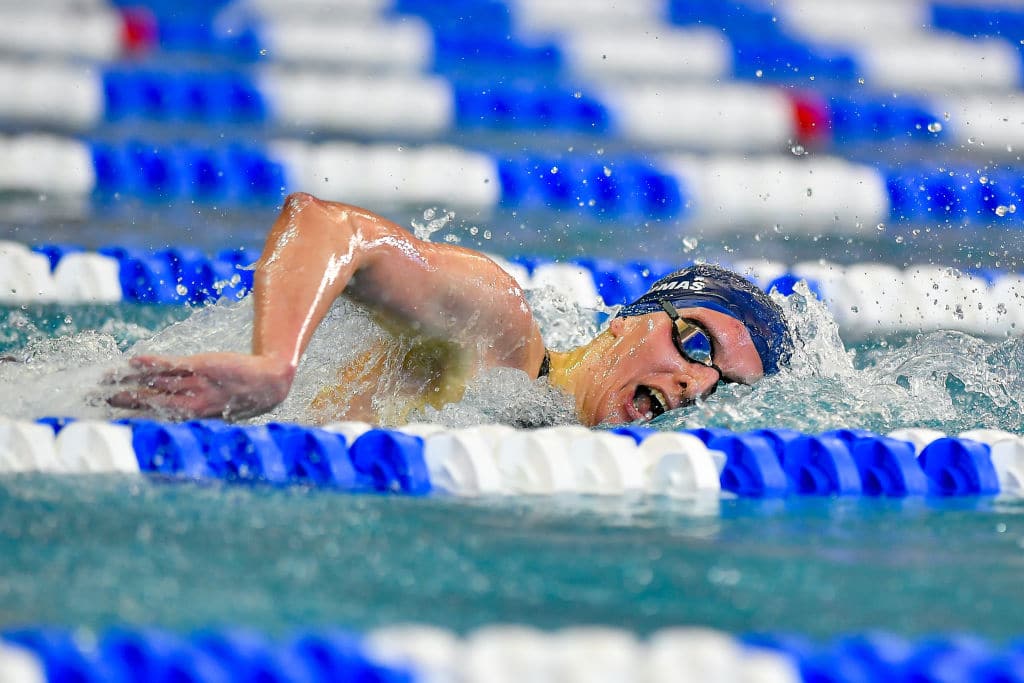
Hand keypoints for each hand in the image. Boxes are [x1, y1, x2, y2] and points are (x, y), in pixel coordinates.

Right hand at [106, 352, 293, 419]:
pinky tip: (134, 361)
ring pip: (157, 384)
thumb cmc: (242, 398)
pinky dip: (154, 364)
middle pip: (151, 401)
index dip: (132, 414)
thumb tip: (172, 416)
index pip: (155, 415)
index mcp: (192, 417)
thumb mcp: (216, 411)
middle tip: (98, 396)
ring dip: (131, 381)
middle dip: (124, 399)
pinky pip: (174, 366)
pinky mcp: (203, 367)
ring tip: (107, 378)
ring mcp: (196, 385)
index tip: (110, 414)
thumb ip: (193, 412)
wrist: (269, 383)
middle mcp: (191, 404)